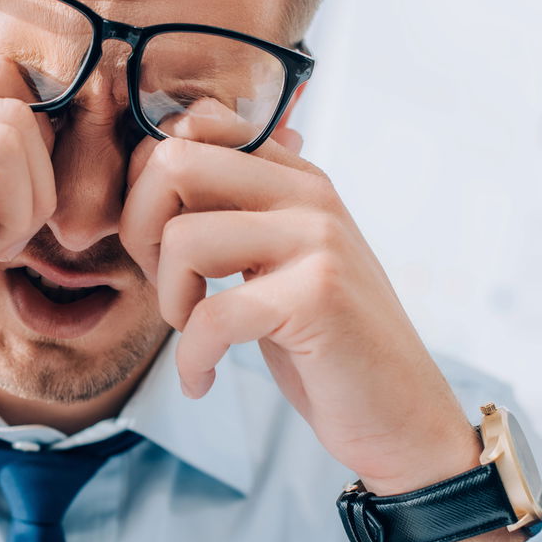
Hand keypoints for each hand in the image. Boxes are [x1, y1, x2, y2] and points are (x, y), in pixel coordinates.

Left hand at [121, 104, 521, 541]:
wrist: (401, 418)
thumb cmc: (328, 345)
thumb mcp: (282, 262)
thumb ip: (239, 211)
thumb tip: (166, 154)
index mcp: (296, 177)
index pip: (199, 122)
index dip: (150, 179)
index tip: (159, 239)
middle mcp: (308, 194)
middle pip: (175, 161)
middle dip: (140, 228)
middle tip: (166, 286)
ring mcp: (317, 240)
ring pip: (183, 237)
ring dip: (168, 299)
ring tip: (194, 335)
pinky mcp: (315, 296)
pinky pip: (210, 314)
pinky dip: (191, 360)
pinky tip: (203, 380)